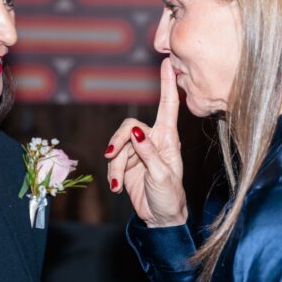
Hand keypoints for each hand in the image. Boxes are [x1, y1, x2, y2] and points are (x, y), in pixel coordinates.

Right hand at [104, 58, 186, 226]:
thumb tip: (137, 133)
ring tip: (119, 185)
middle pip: (129, 127)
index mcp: (168, 139)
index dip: (167, 84)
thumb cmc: (170, 197)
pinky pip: (113, 161)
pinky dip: (112, 173)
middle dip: (118, 142)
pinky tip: (117, 187)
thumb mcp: (163, 176)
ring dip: (115, 166)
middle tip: (110, 156)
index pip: (168, 106)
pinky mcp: (127, 163)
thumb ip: (149, 154)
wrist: (161, 218)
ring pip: (117, 146)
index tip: (167, 63)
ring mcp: (139, 151)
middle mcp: (153, 140)